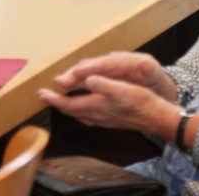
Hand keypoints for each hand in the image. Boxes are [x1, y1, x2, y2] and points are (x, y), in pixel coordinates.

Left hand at [38, 52, 176, 131]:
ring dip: (68, 107)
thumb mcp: (121, 89)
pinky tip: (85, 107)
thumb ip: (102, 84)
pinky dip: (81, 110)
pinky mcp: (111, 120)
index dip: (53, 99)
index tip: (41, 94)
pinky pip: (89, 116)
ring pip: (80, 114)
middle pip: (71, 110)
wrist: (157, 118)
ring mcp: (104, 119)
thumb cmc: (141, 103)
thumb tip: (86, 79)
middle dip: (57, 102)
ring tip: (61, 100)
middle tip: (45, 95)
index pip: (68, 104)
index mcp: (96, 106)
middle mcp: (97, 115)